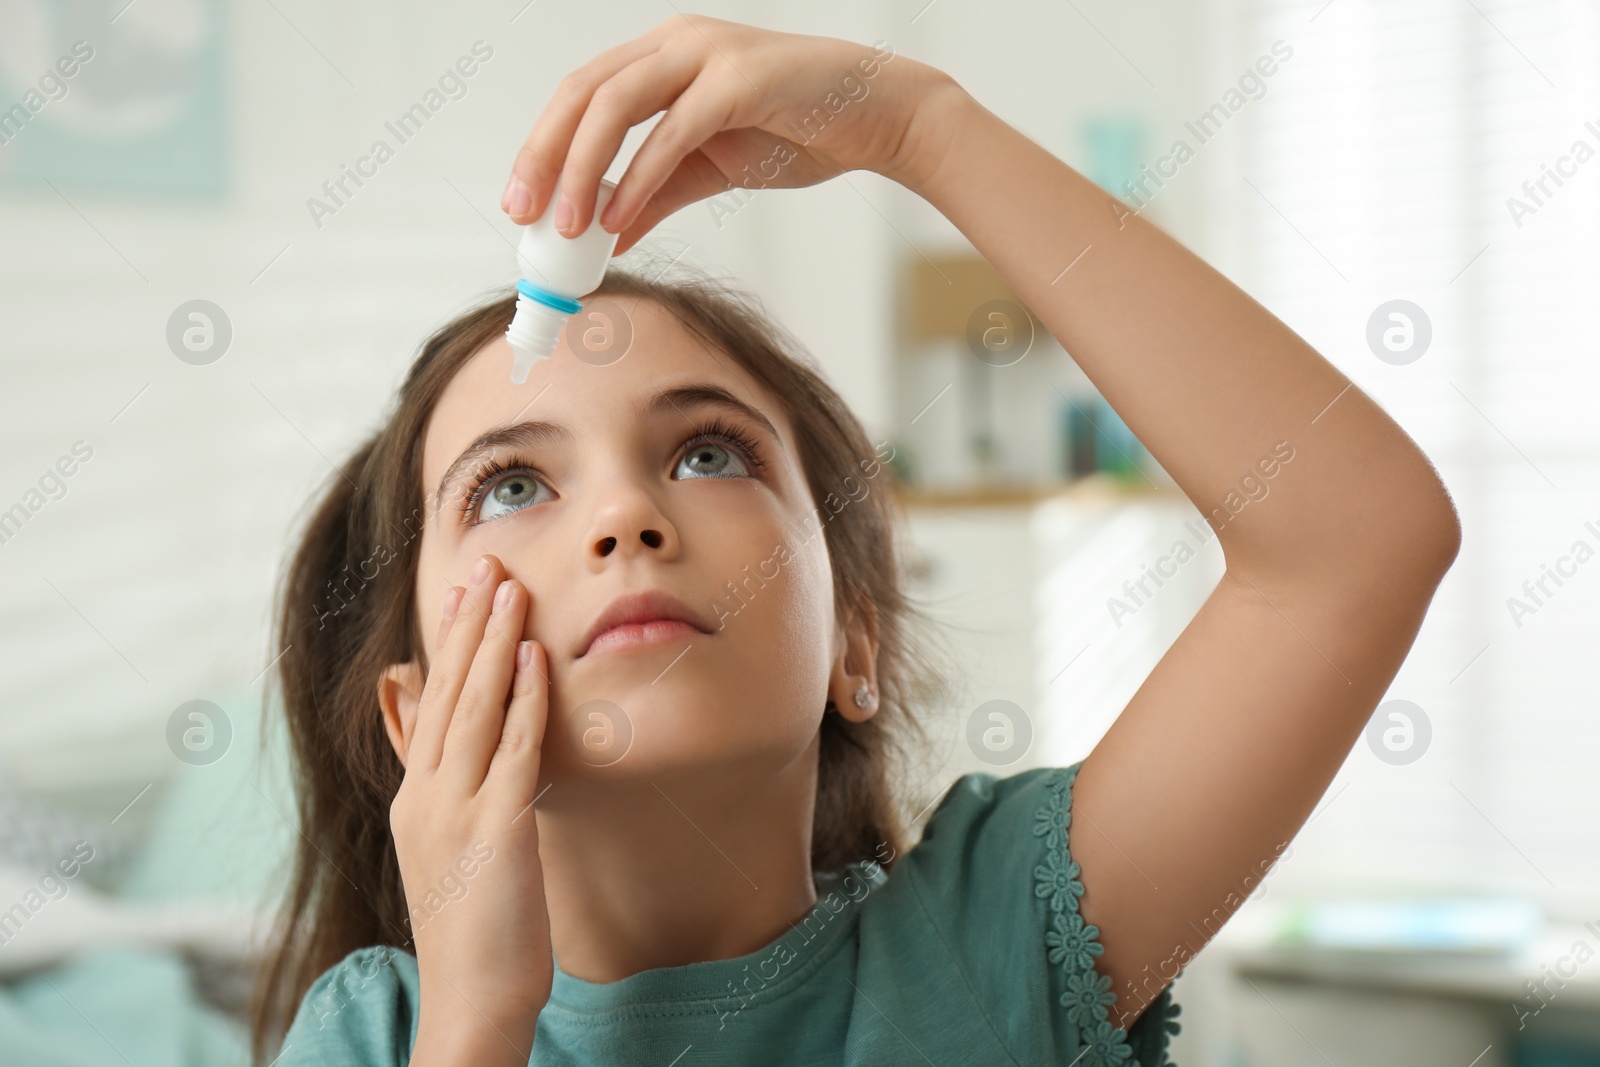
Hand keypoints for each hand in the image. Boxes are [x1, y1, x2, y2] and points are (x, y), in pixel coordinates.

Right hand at [390, 554, 550, 1057]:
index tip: (464, 588)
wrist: (470, 1000)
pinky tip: (535, 657)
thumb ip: (442, 788)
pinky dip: (523, 700)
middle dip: (468, 621)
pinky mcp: (496, 832)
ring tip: (509, 586)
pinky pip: (512, 752)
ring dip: (494, 642)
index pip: (430, 702)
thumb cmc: (472, 927)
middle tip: (487, 560)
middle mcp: (426, 796)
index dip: (449, 641)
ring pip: (475, 708)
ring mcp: (456, 812)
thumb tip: (443, 742)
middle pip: (448, 691)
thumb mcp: (447, 847)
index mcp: (415, 798)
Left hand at [499, 15, 960, 253]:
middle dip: (545, 156)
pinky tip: (620, 219)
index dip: (543, 148)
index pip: (581, 97)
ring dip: (584, 168)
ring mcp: (706, 54)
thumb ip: (657, 195)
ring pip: (615, 103)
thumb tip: (609, 235)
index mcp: (663, 57)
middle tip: (524, 215)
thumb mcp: (711, 170)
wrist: (880, 116)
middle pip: (583, 92)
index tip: (522, 205)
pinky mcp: (740, 79)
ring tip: (568, 227)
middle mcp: (676, 44)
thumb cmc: (802, 130)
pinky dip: (640, 176)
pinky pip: (673, 130)